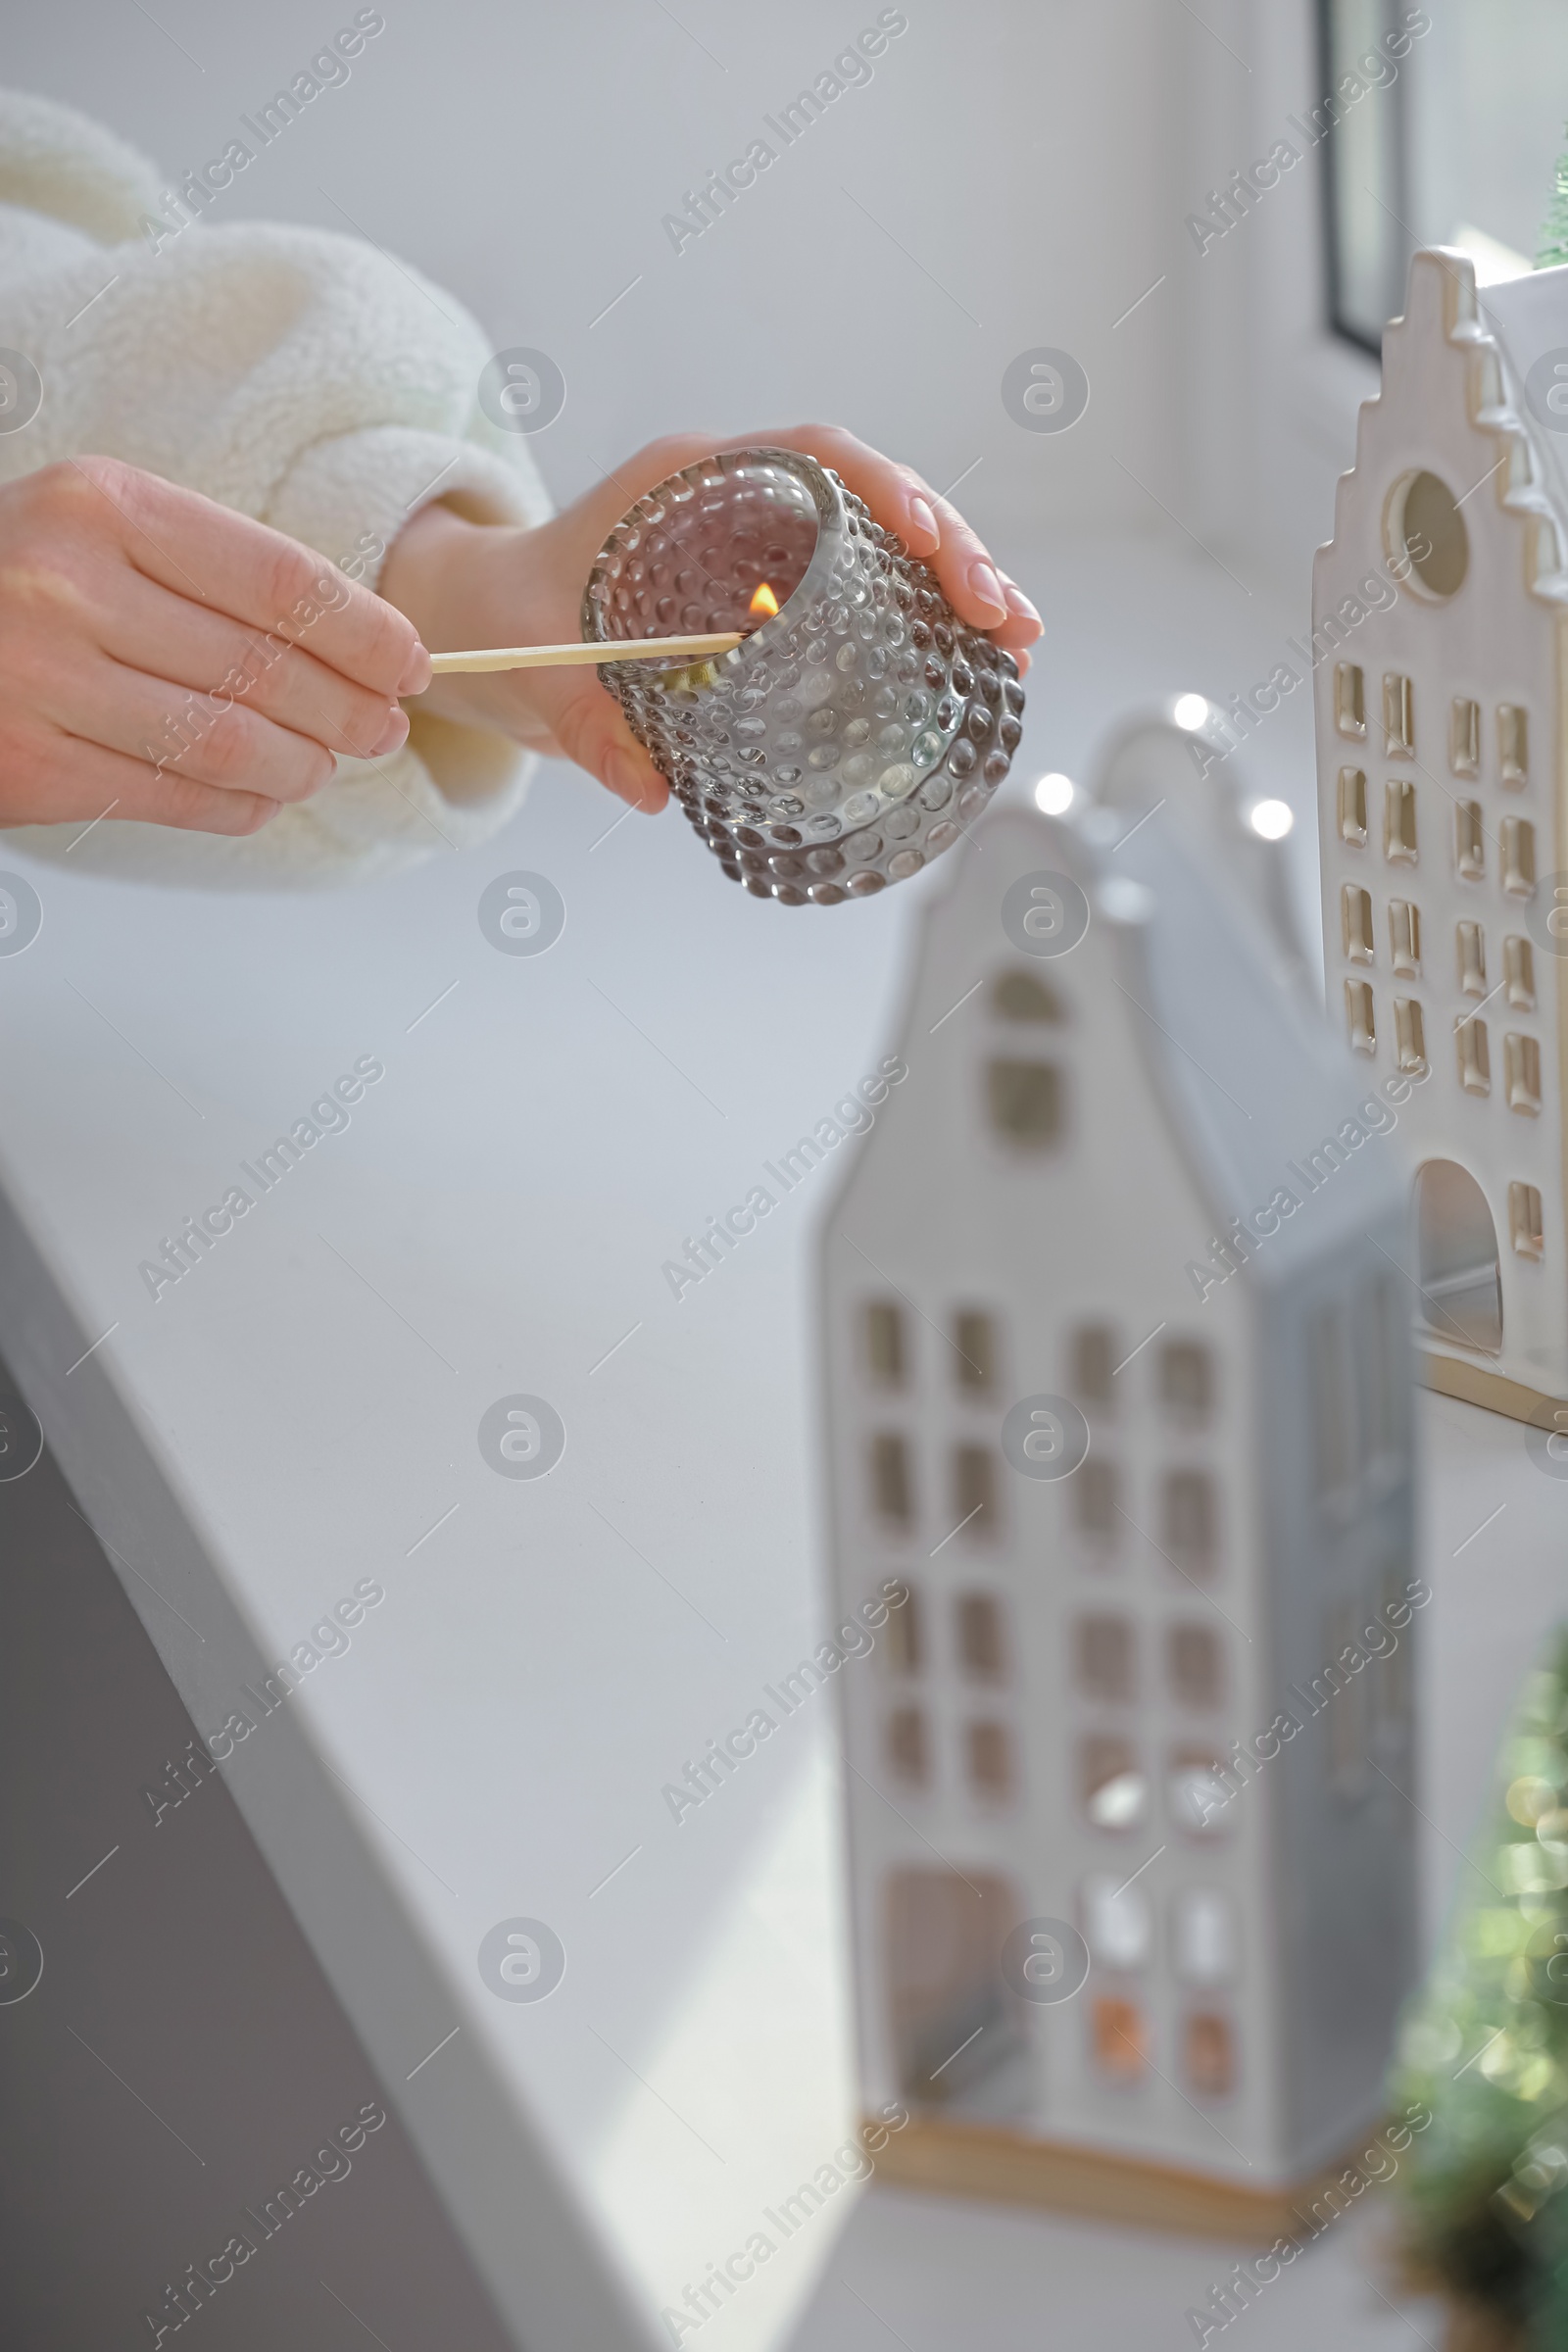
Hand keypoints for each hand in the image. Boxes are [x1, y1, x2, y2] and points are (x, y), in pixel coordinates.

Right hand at [0, 458, 430, 833]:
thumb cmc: (10, 581)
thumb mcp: (93, 530)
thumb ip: (205, 571)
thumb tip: (352, 641)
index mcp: (101, 504)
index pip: (281, 580)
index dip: (366, 633)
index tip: (411, 662)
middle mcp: (69, 585)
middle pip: (266, 669)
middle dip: (348, 710)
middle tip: (383, 728)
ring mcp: (44, 680)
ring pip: (230, 743)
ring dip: (301, 765)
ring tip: (325, 765)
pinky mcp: (32, 766)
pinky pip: (174, 795)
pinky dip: (238, 805)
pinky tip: (263, 798)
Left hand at [379, 426, 1042, 812]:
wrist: (486, 624)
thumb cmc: (507, 621)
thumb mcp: (537, 670)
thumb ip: (585, 725)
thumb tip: (650, 789)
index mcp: (688, 482)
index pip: (811, 455)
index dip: (880, 487)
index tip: (928, 536)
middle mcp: (741, 500)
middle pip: (873, 499)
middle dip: (952, 547)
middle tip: (1003, 616)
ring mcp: (765, 546)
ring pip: (884, 545)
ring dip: (958, 585)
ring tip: (1016, 643)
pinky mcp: (776, 595)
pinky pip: (865, 591)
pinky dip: (925, 621)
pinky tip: (977, 664)